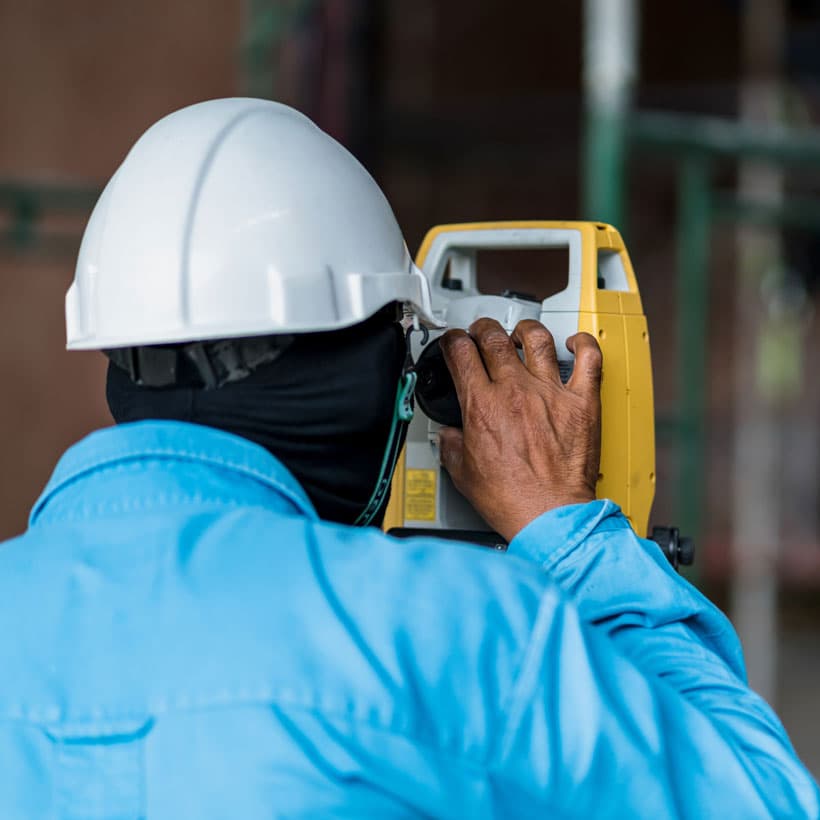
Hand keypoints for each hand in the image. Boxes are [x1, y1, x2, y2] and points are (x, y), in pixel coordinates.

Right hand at [438, 318, 601, 541]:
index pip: (460, 353)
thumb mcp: (463, 473)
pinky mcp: (582, 403)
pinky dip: (582, 344)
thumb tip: (450, 437)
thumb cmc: (512, 499)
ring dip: (524, 330)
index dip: (453, 341)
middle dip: (483, 329)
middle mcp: (515, 392)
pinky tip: (575, 343)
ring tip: (521, 334)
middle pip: (494, 338)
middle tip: (482, 333)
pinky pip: (589, 359)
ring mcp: (550, 394)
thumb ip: (452, 446)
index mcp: (482, 406)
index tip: (454, 343)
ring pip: (536, 339)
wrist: (549, 516)